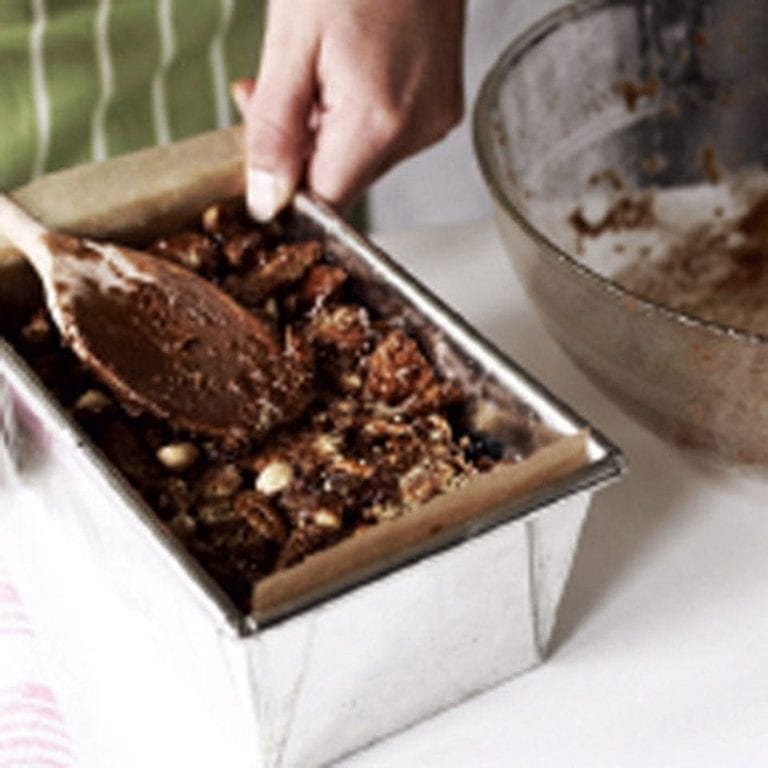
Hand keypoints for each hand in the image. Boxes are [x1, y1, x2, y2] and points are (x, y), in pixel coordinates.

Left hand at [232, 0, 465, 219]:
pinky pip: (385, 138)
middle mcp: (415, 131)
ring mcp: (433, 122)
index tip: (262, 154)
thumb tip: (268, 201)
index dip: (286, 188)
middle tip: (273, 94)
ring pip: (361, 160)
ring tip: (312, 73)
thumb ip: (274, 131)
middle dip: (299, 150)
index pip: (325, 203)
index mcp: (377, 121)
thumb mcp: (290, 41)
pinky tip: (343, 76)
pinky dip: (354, 119)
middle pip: (342, 180)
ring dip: (324, 132)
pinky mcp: (441, 110)